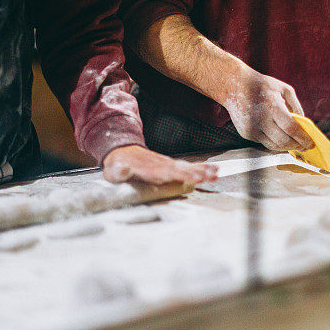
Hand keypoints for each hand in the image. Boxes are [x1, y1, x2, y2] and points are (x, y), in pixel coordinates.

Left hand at [103, 145, 217, 184]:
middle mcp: (161, 166)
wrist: (123, 152)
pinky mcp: (172, 166)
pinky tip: (214, 171)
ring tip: (216, 174)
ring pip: (187, 167)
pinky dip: (202, 169)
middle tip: (208, 177)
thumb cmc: (118, 166)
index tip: (190, 177)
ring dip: (202, 171)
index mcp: (148, 169)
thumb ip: (119, 172)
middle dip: (194, 173)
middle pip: (180, 169)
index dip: (176, 175)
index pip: (164, 172)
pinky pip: (189, 167)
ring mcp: (168, 165)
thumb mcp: (113, 171)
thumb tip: (123, 169)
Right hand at [220, 70, 313, 151]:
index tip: (310, 144)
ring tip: (294, 144)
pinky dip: (274, 143)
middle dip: (297, 146)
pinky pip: (264, 142)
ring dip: (286, 147)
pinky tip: (280, 138)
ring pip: (273, 146)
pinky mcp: (246, 133)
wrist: (234, 86)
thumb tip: (303, 123)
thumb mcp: (283, 89)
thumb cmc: (261, 85)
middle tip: (304, 146)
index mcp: (273, 106)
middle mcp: (262, 120)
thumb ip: (296, 106)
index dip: (303, 139)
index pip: (292, 129)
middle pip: (284, 141)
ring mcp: (252, 128)